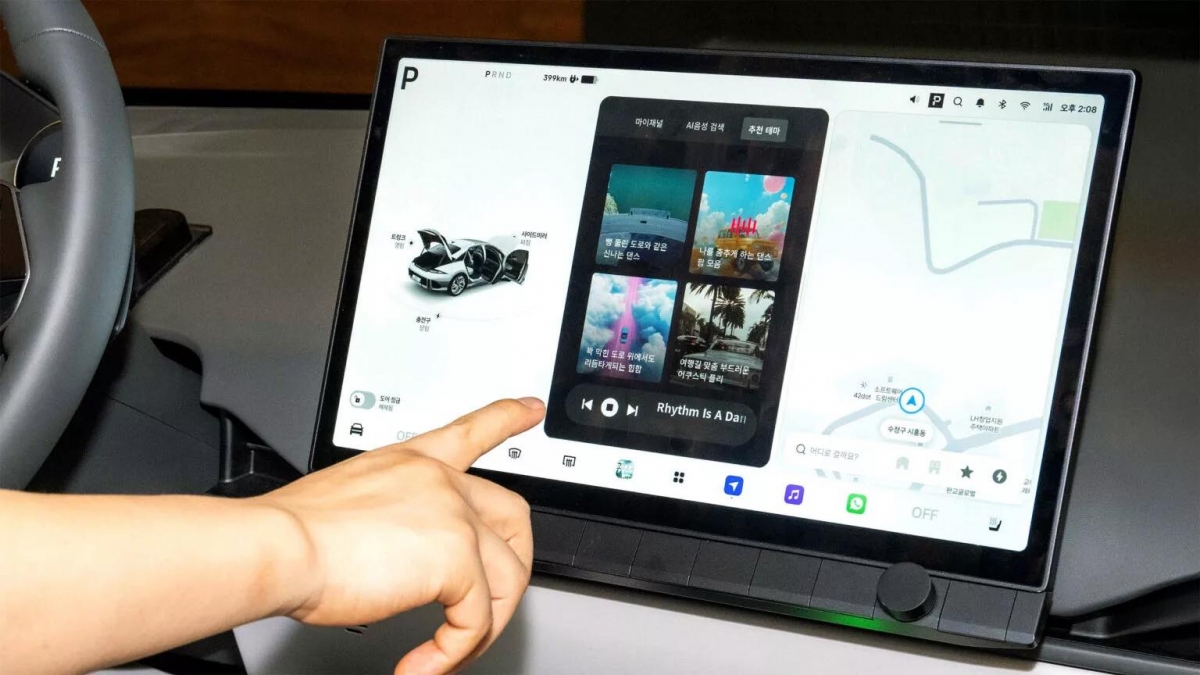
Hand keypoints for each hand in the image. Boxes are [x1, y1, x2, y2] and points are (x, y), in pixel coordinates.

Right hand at [254, 397, 544, 674]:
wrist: (279, 545)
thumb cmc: (292, 532)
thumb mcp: (350, 502)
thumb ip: (390, 516)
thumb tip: (398, 558)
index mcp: (413, 461)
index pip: (471, 431)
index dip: (507, 418)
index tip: (529, 410)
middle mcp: (440, 481)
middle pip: (513, 516)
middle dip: (515, 563)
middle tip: (499, 598)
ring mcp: (454, 517)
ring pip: (507, 578)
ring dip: (484, 625)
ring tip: (449, 652)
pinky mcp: (456, 560)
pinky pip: (475, 620)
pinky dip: (454, 651)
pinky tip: (424, 664)